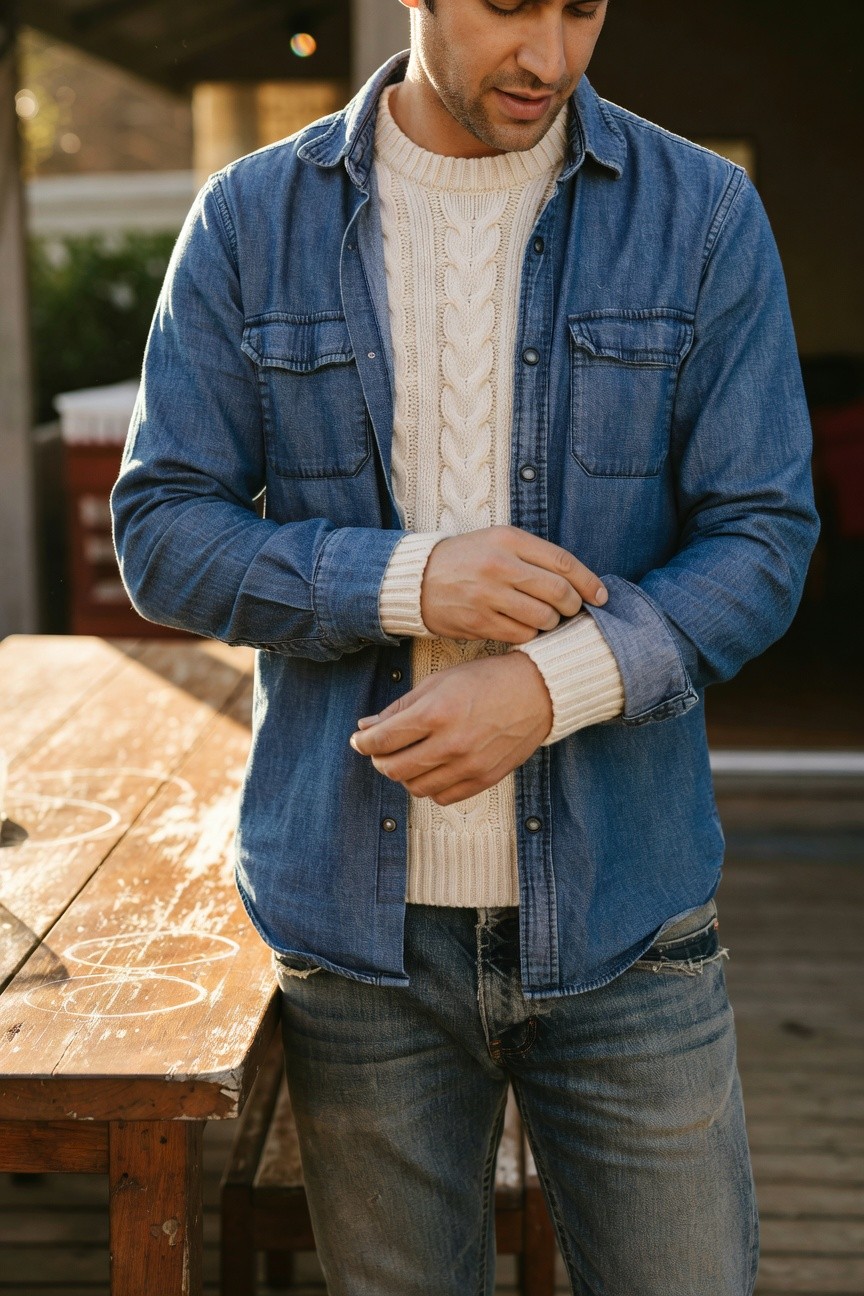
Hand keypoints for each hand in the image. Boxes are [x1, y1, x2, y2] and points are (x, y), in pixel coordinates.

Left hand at [349, 652, 551, 805]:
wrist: (537, 692)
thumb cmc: (486, 680)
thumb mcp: (438, 682)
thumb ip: (400, 708)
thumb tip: (366, 728)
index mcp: (436, 713)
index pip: (383, 740)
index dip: (364, 743)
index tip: (361, 740)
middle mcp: (451, 743)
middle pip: (394, 769)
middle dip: (380, 761)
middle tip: (381, 751)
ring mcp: (469, 765)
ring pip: (416, 787)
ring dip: (404, 775)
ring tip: (409, 758)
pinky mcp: (484, 779)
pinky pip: (442, 797)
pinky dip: (430, 786)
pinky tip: (432, 769)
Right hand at [420, 525, 606, 642]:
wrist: (416, 579)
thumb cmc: (465, 560)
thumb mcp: (498, 542)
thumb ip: (535, 556)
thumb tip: (578, 582)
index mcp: (509, 540)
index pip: (563, 562)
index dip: (588, 582)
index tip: (601, 595)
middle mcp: (500, 565)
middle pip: (559, 593)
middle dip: (573, 606)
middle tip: (571, 610)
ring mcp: (488, 595)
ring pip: (544, 618)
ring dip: (551, 623)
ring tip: (543, 618)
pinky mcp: (479, 621)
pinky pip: (522, 635)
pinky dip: (529, 634)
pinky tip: (522, 627)